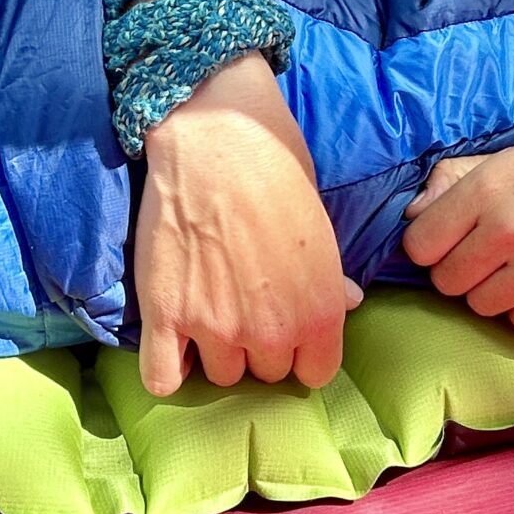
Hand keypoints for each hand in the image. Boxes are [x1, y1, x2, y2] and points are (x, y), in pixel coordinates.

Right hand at [131, 56, 363, 395]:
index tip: (287, 323)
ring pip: (220, 374)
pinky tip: (174, 340)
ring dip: (215, 349)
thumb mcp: (320, 223)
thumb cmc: (276, 168)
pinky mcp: (166, 315)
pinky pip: (162, 378)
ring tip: (208, 304)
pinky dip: (167, 367)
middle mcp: (271, 332)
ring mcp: (216, 328)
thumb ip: (332, 277)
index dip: (302, 350)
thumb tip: (350, 302)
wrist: (216, 136)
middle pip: (265, 372)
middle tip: (244, 300)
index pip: (315, 372)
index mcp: (320, 313)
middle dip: (258, 343)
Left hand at [399, 132, 513, 329]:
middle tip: (494, 251)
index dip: (432, 243)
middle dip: (463, 268)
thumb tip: (413, 213)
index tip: (454, 238)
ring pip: (481, 306)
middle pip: (447, 281)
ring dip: (496, 290)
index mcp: (492, 188)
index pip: (421, 243)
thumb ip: (458, 180)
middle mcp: (511, 232)